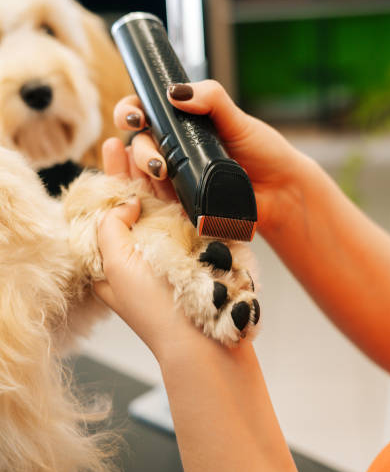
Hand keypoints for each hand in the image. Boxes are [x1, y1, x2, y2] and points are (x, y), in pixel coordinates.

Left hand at [93, 140, 199, 359]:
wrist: (202, 333)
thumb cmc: (153, 307)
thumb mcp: (113, 266)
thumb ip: (109, 227)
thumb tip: (123, 201)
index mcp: (115, 258)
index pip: (106, 211)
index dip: (105, 179)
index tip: (108, 149)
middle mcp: (143, 248)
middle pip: (132, 199)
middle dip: (127, 168)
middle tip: (123, 137)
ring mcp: (172, 243)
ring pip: (160, 199)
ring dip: (153, 170)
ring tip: (147, 139)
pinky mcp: (198, 241)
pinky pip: (187, 207)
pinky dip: (180, 184)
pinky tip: (176, 161)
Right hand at [113, 81, 309, 234]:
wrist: (281, 192)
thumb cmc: (263, 153)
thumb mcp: (237, 119)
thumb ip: (211, 98)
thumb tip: (176, 92)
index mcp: (181, 126)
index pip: (144, 114)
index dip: (130, 112)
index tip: (136, 116)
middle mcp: (172, 152)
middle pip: (138, 147)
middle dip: (140, 151)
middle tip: (159, 160)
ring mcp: (175, 181)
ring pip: (141, 176)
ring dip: (141, 174)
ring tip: (162, 172)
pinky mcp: (181, 206)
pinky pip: (156, 203)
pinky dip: (152, 199)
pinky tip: (160, 195)